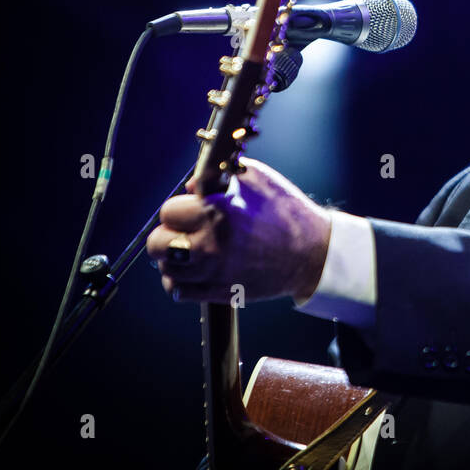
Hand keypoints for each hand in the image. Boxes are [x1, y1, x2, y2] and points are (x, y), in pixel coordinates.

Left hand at [146, 157, 330, 304]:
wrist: (312, 252)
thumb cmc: (287, 212)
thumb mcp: (257, 178)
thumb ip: (218, 176)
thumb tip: (189, 187)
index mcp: (218, 212)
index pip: (169, 211)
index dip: (179, 208)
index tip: (190, 209)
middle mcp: (211, 244)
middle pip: (157, 244)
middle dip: (167, 233)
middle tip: (182, 231)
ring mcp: (214, 271)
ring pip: (166, 270)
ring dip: (172, 259)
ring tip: (188, 252)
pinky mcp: (220, 292)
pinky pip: (179, 292)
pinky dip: (179, 283)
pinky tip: (192, 272)